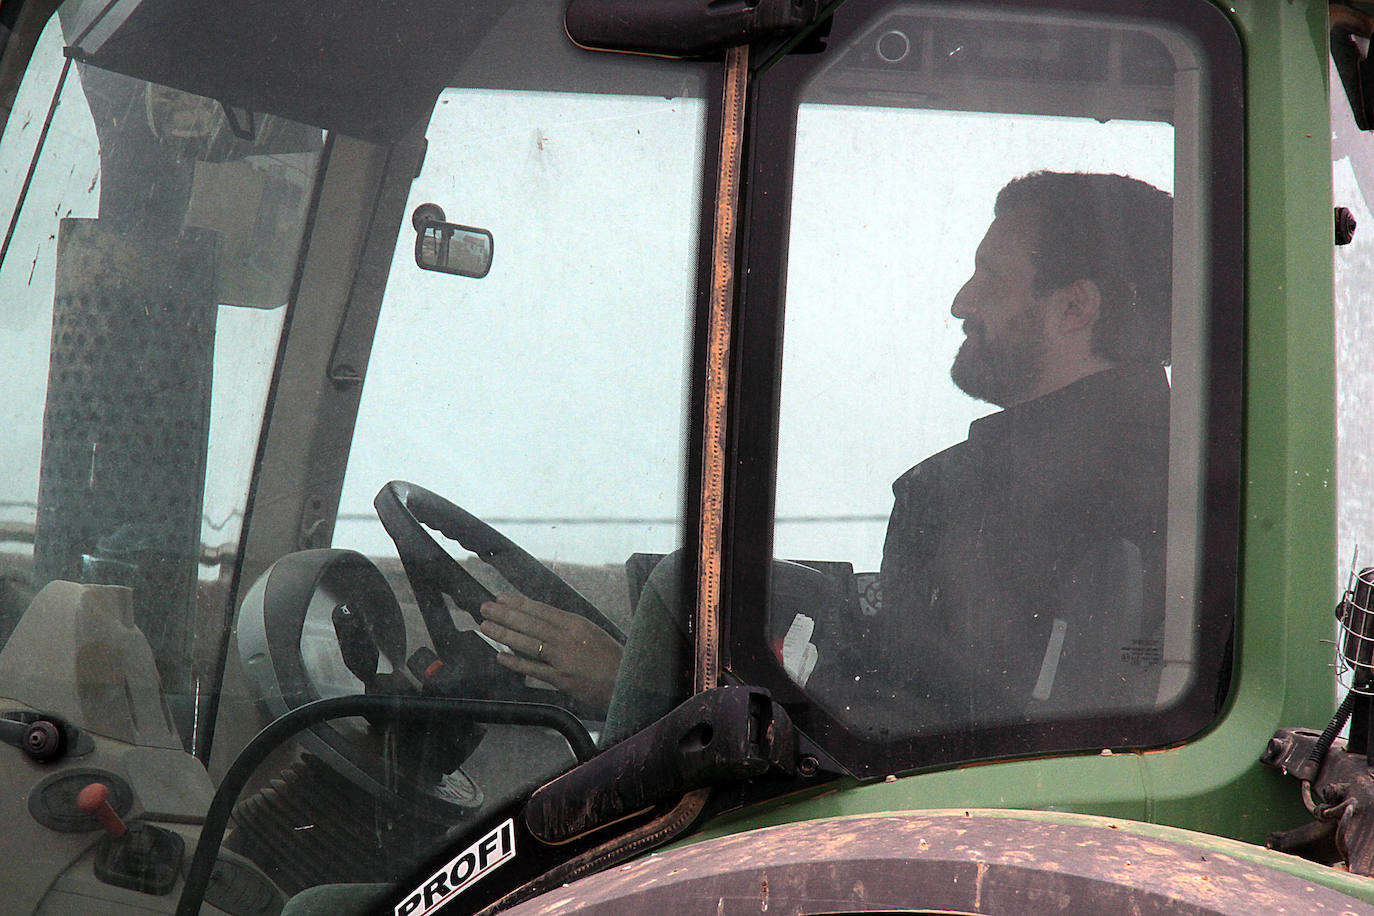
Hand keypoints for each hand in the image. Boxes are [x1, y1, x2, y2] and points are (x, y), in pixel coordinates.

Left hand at [478, 592, 622, 715]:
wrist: (626, 681)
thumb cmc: (611, 658)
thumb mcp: (591, 633)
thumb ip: (567, 627)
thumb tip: (540, 621)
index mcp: (576, 624)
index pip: (541, 610)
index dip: (519, 603)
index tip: (501, 597)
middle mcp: (568, 638)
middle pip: (530, 623)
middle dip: (505, 614)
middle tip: (485, 607)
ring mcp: (563, 658)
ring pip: (527, 642)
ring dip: (504, 634)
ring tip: (486, 626)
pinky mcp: (561, 679)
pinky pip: (533, 668)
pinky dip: (515, 662)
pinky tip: (500, 656)